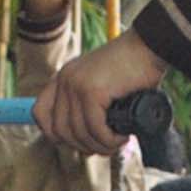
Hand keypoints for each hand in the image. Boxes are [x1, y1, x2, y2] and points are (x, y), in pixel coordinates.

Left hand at [34, 30, 168, 155]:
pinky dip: (110, 140)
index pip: (40, 113)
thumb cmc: (134, 67)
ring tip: (117, 142)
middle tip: (105, 145)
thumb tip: (86, 138)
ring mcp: (76, 85)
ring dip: (100, 145)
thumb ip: (89, 103)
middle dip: (83, 145)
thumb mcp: (102, 82)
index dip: (56, 134)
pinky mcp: (92, 91)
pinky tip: (122, 137)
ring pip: (79, 133)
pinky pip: (95, 129)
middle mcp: (65, 80)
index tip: (79, 140)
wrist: (150, 45)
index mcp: (63, 77)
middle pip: (59, 130)